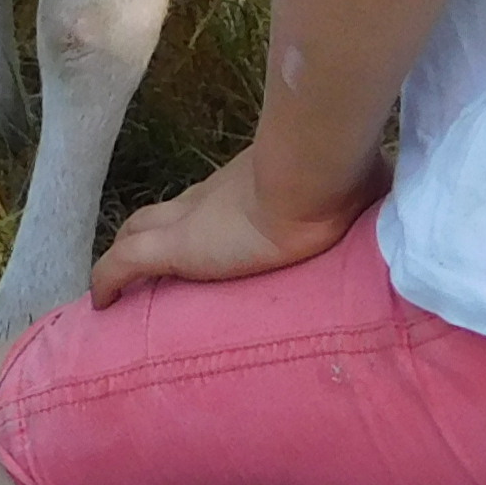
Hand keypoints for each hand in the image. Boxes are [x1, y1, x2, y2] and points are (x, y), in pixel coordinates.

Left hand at [89, 142, 377, 306]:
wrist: (313, 181)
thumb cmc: (337, 186)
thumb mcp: (346, 196)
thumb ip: (354, 204)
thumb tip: (386, 207)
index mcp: (243, 190)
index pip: (203, 202)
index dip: (190, 218)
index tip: (190, 237)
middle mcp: (207, 200)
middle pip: (158, 214)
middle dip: (145, 236)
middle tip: (139, 264)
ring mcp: (186, 221)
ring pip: (135, 233)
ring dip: (125, 256)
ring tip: (120, 290)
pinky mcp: (175, 247)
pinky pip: (122, 264)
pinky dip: (106, 279)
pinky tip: (99, 303)